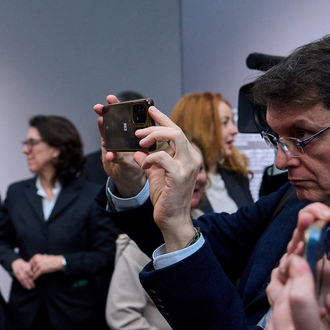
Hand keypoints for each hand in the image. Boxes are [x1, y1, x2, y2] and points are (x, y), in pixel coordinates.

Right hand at [11, 258, 35, 289]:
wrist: (16, 263)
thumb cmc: (25, 264)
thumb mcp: (29, 264)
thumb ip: (32, 268)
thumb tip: (36, 272)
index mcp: (25, 266)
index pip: (28, 271)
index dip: (31, 275)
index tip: (34, 279)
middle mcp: (21, 270)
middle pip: (25, 276)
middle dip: (29, 282)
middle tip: (33, 286)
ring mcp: (18, 273)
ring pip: (22, 279)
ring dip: (26, 284)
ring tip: (29, 288)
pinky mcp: (16, 275)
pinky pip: (19, 280)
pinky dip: (22, 284)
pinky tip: (25, 287)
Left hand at [28, 254, 63, 277]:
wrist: (58, 262)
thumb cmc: (52, 259)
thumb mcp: (44, 256)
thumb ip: (39, 258)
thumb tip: (35, 261)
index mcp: (36, 256)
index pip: (30, 262)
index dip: (29, 267)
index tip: (29, 270)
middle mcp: (36, 260)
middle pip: (30, 267)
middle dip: (30, 272)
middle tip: (29, 275)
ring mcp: (39, 265)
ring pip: (32, 272)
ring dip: (31, 275)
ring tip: (30, 279)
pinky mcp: (41, 270)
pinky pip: (36, 275)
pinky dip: (34, 278)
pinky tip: (33, 280)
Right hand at [93, 95, 145, 196]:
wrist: (131, 179)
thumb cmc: (140, 162)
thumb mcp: (144, 149)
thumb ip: (145, 140)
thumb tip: (151, 126)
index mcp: (128, 132)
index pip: (121, 116)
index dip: (116, 107)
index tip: (111, 98)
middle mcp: (118, 137)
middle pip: (111, 123)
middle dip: (105, 113)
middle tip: (100, 106)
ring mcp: (113, 148)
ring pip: (107, 136)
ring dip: (103, 128)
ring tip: (101, 121)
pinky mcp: (114, 161)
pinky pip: (112, 157)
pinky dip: (111, 156)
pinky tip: (110, 154)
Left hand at [131, 106, 202, 249]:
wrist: (172, 219)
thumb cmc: (166, 198)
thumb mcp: (155, 175)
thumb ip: (149, 161)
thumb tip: (138, 152)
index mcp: (187, 156)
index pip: (176, 131)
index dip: (163, 118)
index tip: (150, 109)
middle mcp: (191, 158)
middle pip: (176, 130)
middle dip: (156, 125)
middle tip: (138, 131)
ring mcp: (187, 166)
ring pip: (174, 136)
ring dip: (154, 135)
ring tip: (140, 141)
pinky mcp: (179, 175)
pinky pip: (163, 157)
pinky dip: (150, 157)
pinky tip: (144, 165)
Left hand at [261, 256, 329, 329]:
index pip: (299, 302)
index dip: (300, 275)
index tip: (302, 257)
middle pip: (282, 303)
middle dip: (292, 281)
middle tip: (301, 262)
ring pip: (273, 315)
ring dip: (286, 298)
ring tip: (300, 285)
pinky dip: (282, 317)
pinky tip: (296, 315)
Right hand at [270, 203, 329, 309]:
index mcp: (316, 249)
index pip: (310, 223)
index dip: (315, 213)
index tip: (328, 214)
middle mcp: (299, 259)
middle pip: (295, 238)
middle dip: (302, 227)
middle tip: (310, 219)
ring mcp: (288, 276)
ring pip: (285, 261)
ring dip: (295, 256)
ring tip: (304, 251)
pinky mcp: (280, 293)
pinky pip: (278, 283)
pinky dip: (287, 281)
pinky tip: (297, 281)